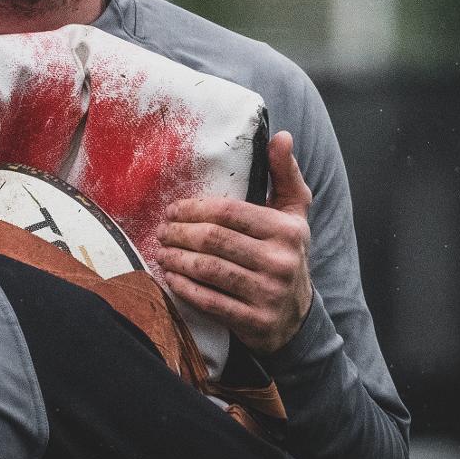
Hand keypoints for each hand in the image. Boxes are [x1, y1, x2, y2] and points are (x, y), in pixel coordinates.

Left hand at [154, 130, 314, 354]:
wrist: (297, 317)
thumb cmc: (286, 253)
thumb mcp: (293, 213)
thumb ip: (284, 174)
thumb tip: (281, 136)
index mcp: (286, 230)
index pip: (229, 212)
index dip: (194, 208)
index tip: (173, 209)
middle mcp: (279, 262)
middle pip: (213, 239)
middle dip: (179, 232)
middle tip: (162, 230)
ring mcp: (268, 294)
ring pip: (208, 269)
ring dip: (176, 258)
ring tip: (161, 250)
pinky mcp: (255, 323)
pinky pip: (209, 301)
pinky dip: (184, 287)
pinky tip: (171, 277)